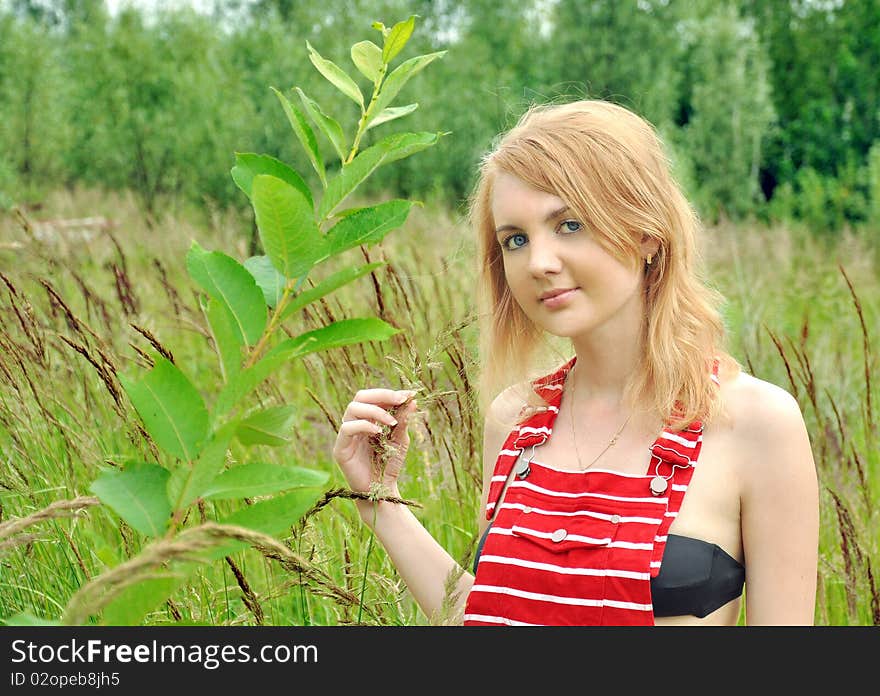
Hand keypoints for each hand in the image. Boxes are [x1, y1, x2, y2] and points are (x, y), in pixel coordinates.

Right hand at [332, 388, 417, 518]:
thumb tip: (412, 400)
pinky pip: (347, 428)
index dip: (389, 393)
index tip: (408, 395)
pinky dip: (364, 425)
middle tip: (400, 400)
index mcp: (367, 419)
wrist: (382, 491)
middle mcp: (355, 423)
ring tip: (392, 421)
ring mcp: (346, 435)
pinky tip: (379, 432)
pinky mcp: (340, 448)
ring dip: (375, 410)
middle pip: (360, 396)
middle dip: (382, 395)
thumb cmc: (389, 464)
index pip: (373, 397)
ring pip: (353, 408)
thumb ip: (403, 420)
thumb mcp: (400, 440)